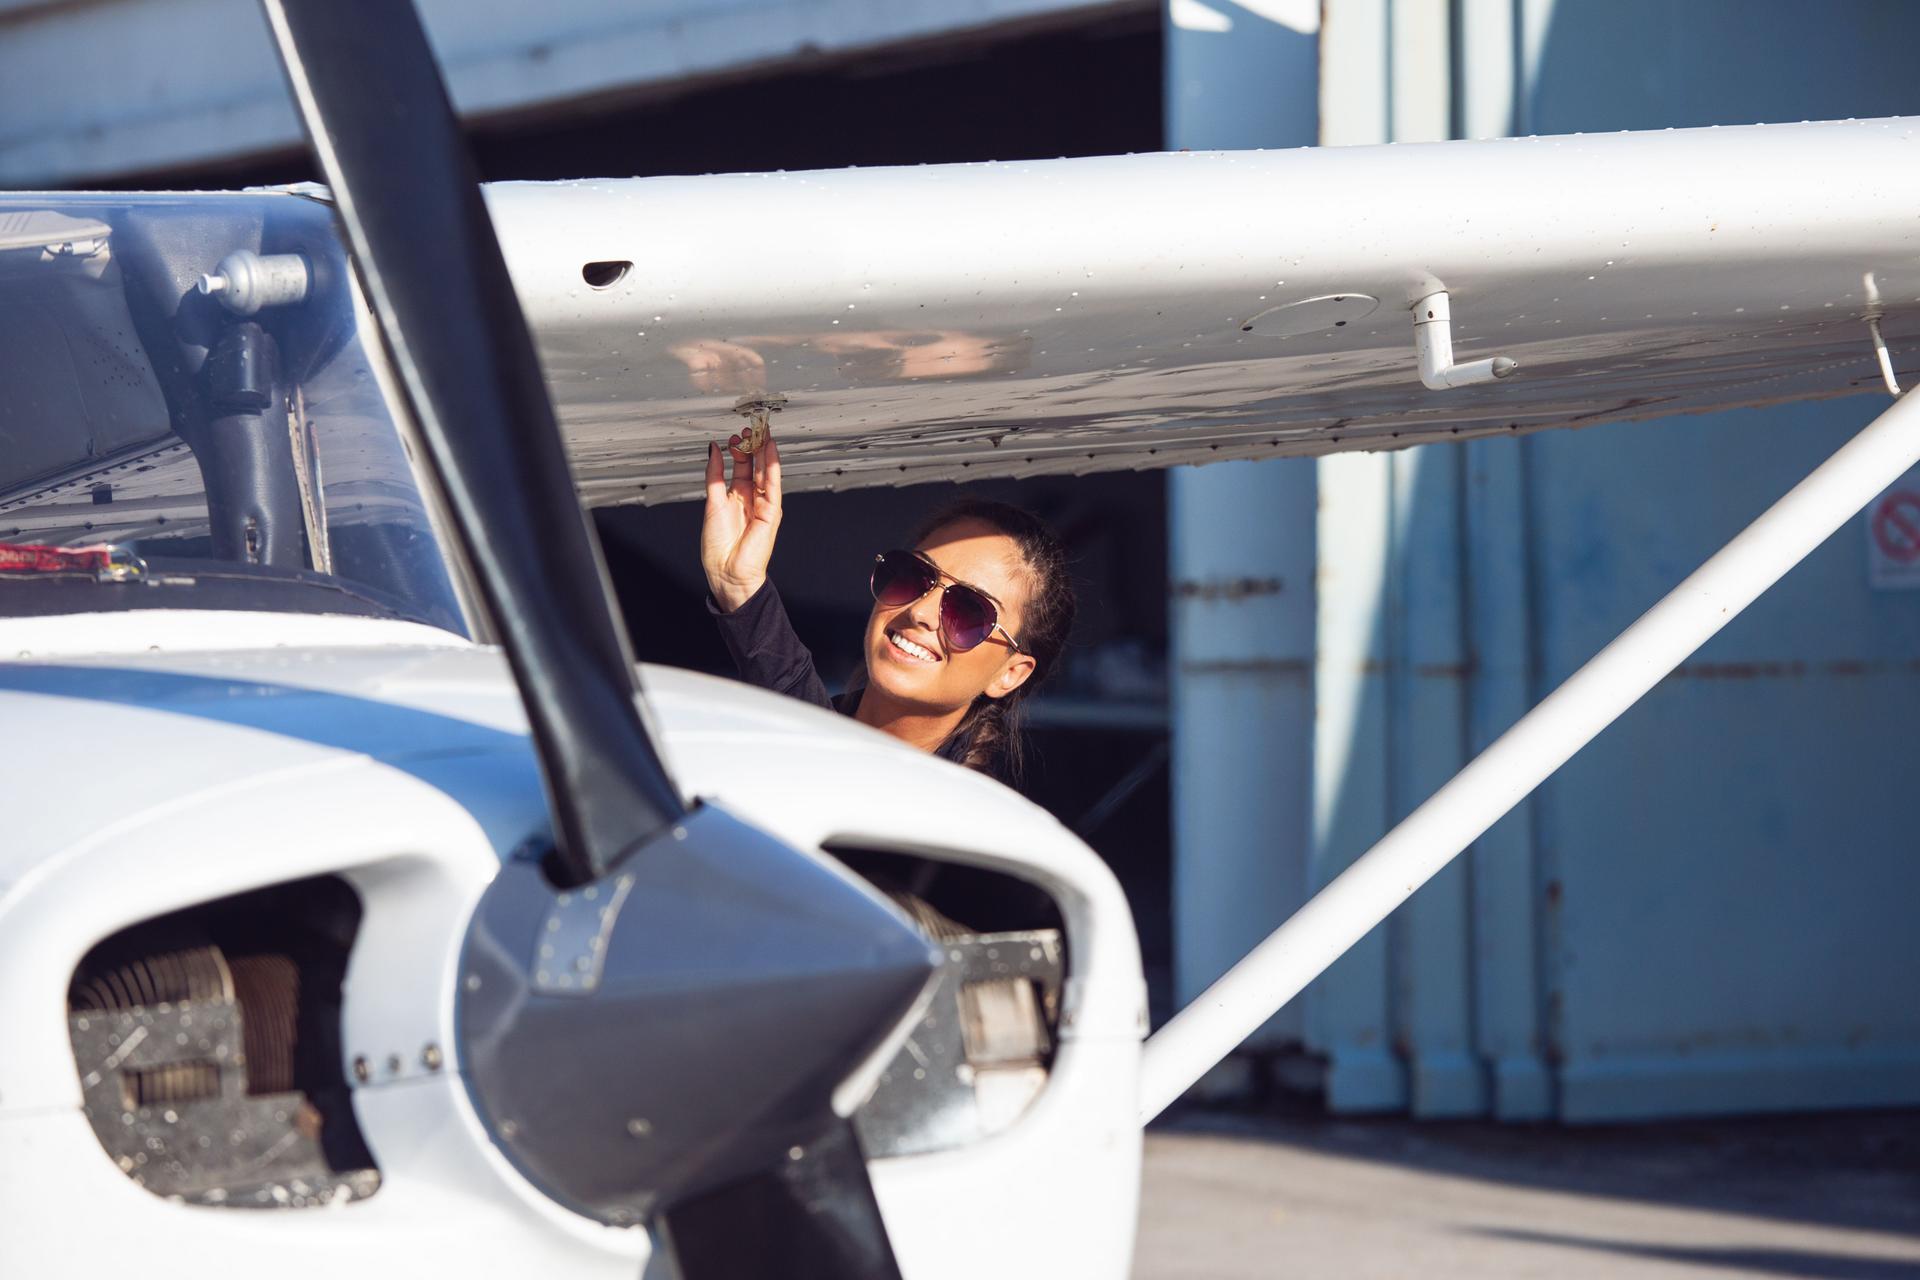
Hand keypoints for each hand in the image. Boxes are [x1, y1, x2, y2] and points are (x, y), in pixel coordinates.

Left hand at [701, 430, 781, 612]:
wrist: (727, 572)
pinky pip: (773, 485)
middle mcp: (751, 499)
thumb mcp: (712, 502)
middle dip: (754, 446)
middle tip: (752, 426)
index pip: (741, 467)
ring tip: (763, 431)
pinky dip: (773, 467)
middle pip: (755, 466)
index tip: (733, 436)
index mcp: (736, 497)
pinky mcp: (771, 512)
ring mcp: (763, 505)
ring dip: (765, 452)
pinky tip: (771, 451)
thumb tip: (713, 449)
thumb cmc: (718, 547)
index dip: (738, 450)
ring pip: (766, 472)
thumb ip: (715, 474)